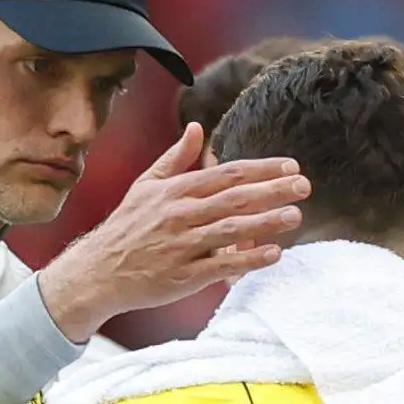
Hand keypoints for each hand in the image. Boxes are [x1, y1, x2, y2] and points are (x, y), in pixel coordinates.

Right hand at [38, 123, 308, 340]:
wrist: (98, 271)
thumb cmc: (127, 227)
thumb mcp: (146, 186)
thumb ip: (176, 158)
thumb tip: (196, 127)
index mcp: (176, 190)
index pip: (227, 174)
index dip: (261, 169)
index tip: (291, 167)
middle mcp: (180, 214)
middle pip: (234, 198)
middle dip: (272, 191)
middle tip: (305, 186)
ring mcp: (182, 245)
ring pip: (231, 230)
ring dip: (265, 222)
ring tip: (295, 216)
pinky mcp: (182, 276)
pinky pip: (220, 266)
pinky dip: (247, 259)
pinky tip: (273, 253)